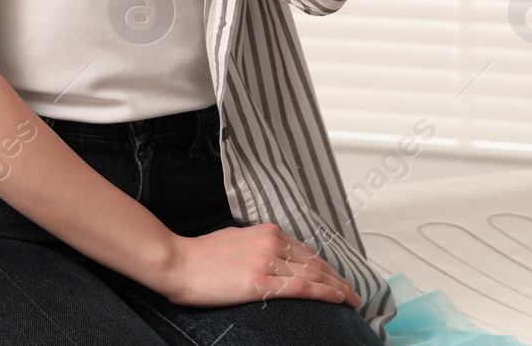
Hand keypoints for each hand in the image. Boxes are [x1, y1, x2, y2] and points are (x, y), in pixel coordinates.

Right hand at [155, 223, 362, 308]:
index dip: (326, 266)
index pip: (306, 251)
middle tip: (354, 293)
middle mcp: (272, 242)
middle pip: (316, 262)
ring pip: (315, 274)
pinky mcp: (262, 282)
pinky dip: (326, 293)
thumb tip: (270, 257)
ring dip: (339, 288)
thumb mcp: (233, 240)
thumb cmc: (199, 255)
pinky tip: (339, 299)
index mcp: (266, 231)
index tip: (337, 278)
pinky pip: (304, 287)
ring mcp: (268, 261)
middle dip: (338, 278)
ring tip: (353, 300)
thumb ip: (256, 246)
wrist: (177, 263)